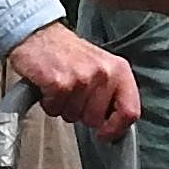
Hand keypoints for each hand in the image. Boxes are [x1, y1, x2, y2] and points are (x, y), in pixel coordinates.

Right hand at [6, 22, 140, 137]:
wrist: (38, 35)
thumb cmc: (68, 53)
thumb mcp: (101, 67)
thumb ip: (112, 93)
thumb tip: (116, 125)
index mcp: (119, 70)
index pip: (130, 112)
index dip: (116, 129)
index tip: (104, 134)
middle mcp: (104, 73)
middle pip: (96, 119)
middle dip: (80, 113)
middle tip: (72, 93)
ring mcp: (82, 78)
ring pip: (73, 116)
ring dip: (62, 106)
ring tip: (60, 86)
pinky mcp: (60, 83)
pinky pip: (55, 109)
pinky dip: (48, 102)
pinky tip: (48, 86)